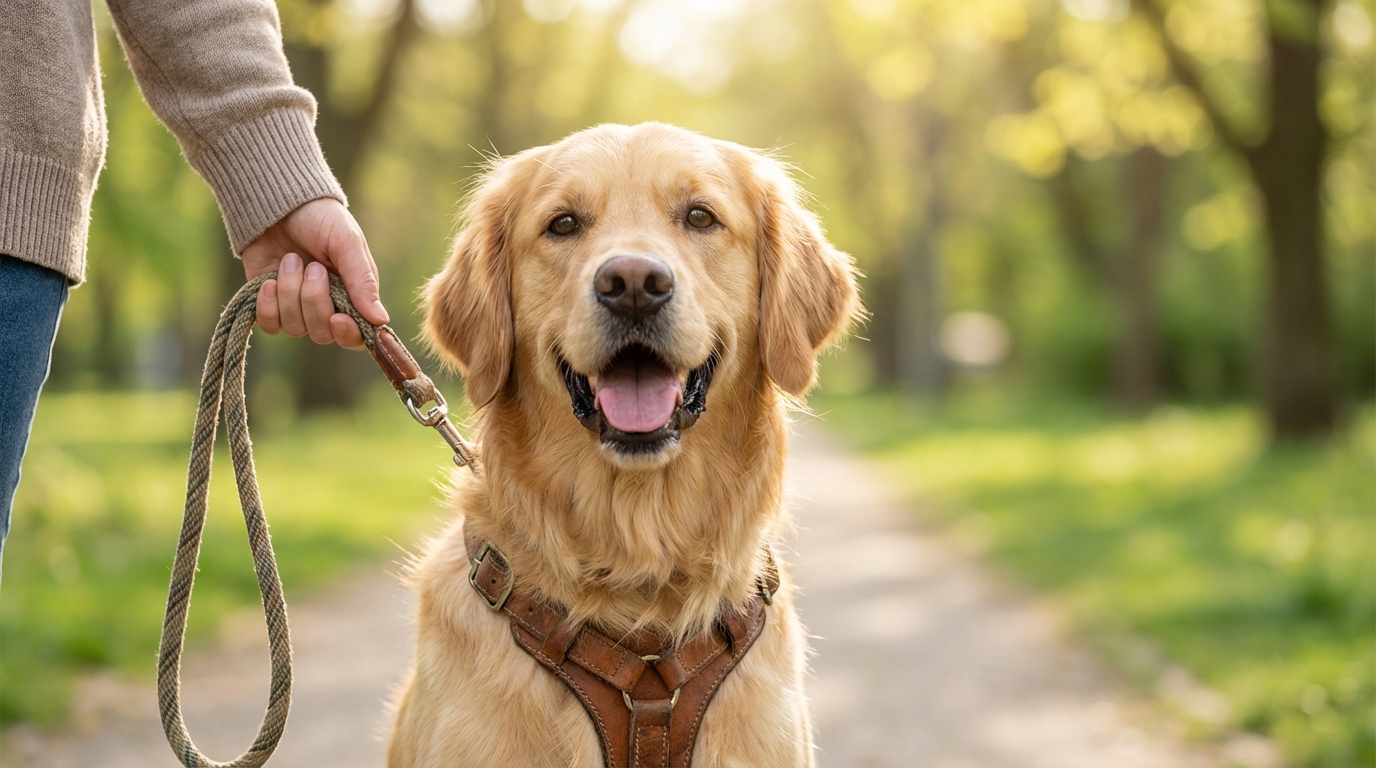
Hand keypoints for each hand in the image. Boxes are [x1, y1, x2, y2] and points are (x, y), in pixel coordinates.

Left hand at [241, 198, 388, 350]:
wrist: (278, 203)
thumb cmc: (321, 220)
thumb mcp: (347, 243)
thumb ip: (363, 282)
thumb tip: (381, 320)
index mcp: (354, 297)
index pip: (356, 336)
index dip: (347, 334)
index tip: (338, 317)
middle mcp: (327, 307)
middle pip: (322, 333)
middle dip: (313, 300)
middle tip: (312, 266)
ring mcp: (297, 309)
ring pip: (295, 328)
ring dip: (289, 293)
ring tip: (289, 260)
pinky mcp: (270, 305)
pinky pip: (270, 325)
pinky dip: (268, 305)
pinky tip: (268, 281)